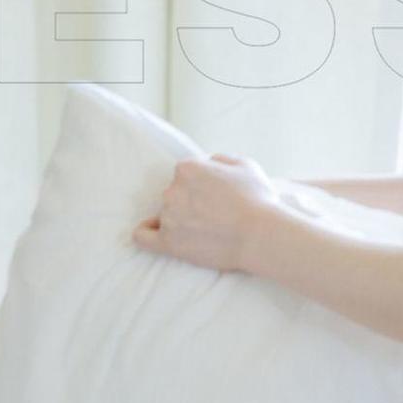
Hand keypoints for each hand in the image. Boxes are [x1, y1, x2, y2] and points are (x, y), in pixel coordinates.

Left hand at [133, 152, 279, 273]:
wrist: (260, 235)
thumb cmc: (257, 199)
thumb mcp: (245, 165)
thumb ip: (220, 159)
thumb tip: (209, 163)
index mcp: (187, 169)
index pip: (185, 174)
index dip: (201, 185)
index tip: (214, 196)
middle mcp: (172, 190)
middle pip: (174, 194)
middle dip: (190, 202)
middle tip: (213, 215)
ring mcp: (169, 217)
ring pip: (165, 215)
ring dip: (180, 220)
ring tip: (204, 231)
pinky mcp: (169, 243)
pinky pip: (143, 237)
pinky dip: (146, 234)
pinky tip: (155, 235)